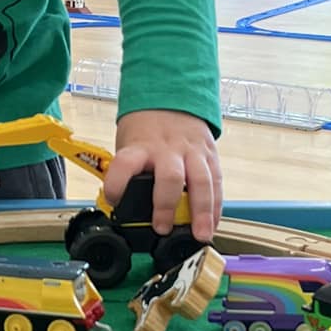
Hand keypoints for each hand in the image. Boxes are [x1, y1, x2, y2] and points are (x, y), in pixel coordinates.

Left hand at [106, 109, 221, 242]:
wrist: (172, 96)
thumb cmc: (147, 128)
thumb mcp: (129, 145)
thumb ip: (128, 174)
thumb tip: (119, 208)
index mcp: (141, 146)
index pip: (125, 163)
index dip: (117, 183)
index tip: (114, 199)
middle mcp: (168, 149)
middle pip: (170, 177)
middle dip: (167, 206)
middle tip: (162, 228)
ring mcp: (192, 151)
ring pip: (202, 182)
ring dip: (202, 212)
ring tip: (200, 234)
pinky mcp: (210, 155)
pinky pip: (216, 183)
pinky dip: (216, 207)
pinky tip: (212, 224)